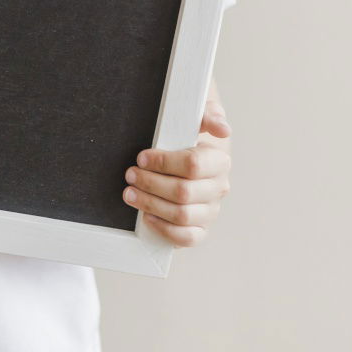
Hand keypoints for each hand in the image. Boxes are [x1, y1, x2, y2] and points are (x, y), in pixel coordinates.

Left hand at [122, 92, 231, 246]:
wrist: (189, 150)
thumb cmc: (188, 132)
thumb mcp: (196, 114)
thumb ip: (207, 114)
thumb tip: (222, 128)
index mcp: (219, 160)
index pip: (193, 165)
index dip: (163, 162)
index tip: (141, 157)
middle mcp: (218, 187)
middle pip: (183, 192)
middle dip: (150, 183)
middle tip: (130, 174)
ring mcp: (210, 210)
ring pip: (182, 215)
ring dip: (151, 205)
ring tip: (129, 193)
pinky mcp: (200, 227)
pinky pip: (188, 238)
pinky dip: (165, 230)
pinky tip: (146, 217)